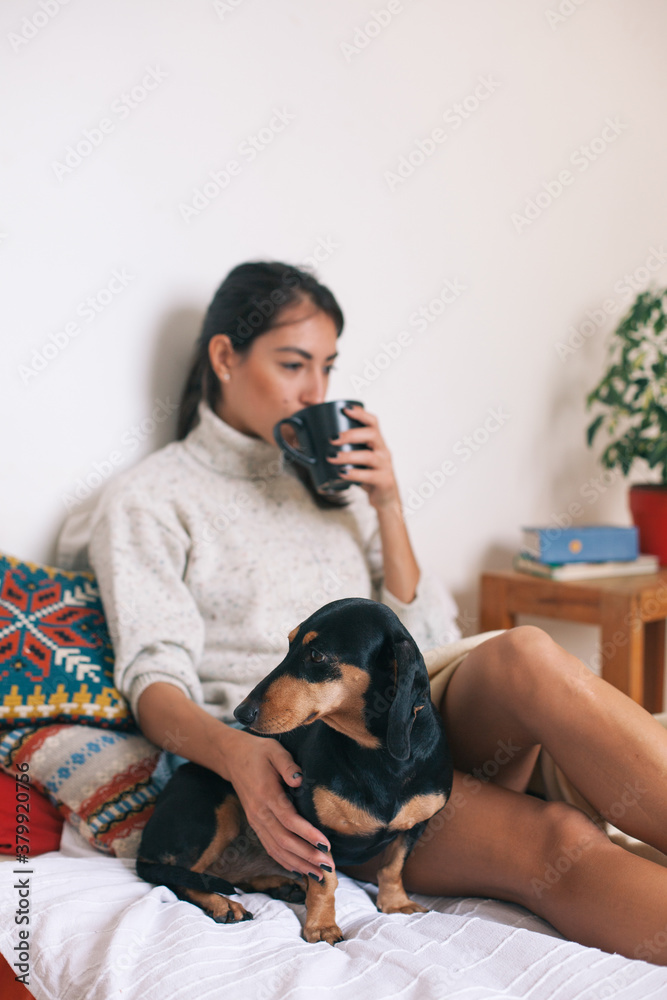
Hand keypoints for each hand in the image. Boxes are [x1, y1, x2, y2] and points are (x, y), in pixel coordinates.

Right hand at [221, 727, 333, 879]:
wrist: (232, 757)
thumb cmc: (258, 752)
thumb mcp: (274, 751)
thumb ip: (287, 764)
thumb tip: (300, 779)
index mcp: (266, 794)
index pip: (288, 819)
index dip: (307, 834)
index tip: (325, 844)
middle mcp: (259, 813)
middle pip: (284, 840)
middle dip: (307, 855)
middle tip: (329, 865)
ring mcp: (256, 821)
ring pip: (277, 849)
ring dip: (299, 863)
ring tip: (319, 874)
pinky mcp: (256, 824)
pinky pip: (270, 847)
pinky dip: (285, 861)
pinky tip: (300, 869)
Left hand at [329, 405, 399, 509]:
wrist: (385, 499)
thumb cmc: (367, 477)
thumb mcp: (358, 461)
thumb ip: (344, 452)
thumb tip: (311, 444)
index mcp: (377, 443)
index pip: (373, 422)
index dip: (360, 413)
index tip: (345, 409)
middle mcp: (383, 451)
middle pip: (372, 434)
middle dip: (351, 434)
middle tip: (332, 438)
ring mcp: (385, 466)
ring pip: (369, 456)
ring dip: (348, 455)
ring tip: (332, 458)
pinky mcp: (383, 481)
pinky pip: (369, 475)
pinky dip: (354, 474)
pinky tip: (341, 474)